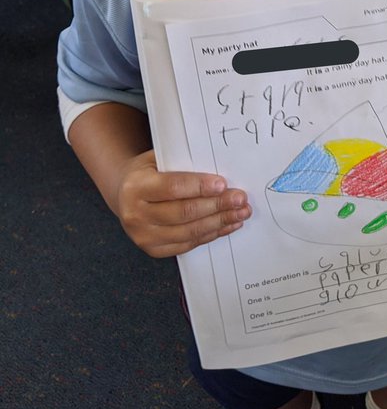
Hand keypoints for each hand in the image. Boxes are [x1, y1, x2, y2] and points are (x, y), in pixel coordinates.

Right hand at [116, 149, 251, 256]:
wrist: (125, 193)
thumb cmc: (148, 172)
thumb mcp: (157, 159)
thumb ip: (182, 163)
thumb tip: (218, 171)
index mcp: (136, 186)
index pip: (172, 187)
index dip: (199, 187)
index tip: (223, 184)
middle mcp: (136, 214)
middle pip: (183, 213)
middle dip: (216, 206)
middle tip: (239, 199)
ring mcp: (143, 236)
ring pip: (188, 232)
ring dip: (219, 222)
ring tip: (240, 213)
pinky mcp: (153, 250)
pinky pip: (187, 244)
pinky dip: (210, 235)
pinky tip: (226, 225)